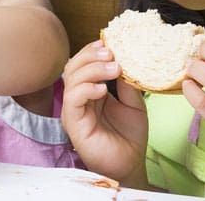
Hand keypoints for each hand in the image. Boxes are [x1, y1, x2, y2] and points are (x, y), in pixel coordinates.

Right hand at [61, 41, 148, 187]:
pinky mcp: (73, 124)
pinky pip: (73, 100)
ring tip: (114, 68)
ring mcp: (74, 110)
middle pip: (73, 66)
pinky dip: (86, 89)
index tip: (110, 42)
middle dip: (91, 55)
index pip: (83, 62)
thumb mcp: (134, 102)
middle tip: (111, 53)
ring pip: (71, 79)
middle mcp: (79, 97)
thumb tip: (125, 58)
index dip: (92, 50)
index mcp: (90, 89)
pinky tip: (103, 89)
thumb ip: (127, 82)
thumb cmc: (130, 134)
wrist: (131, 162)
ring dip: (92, 69)